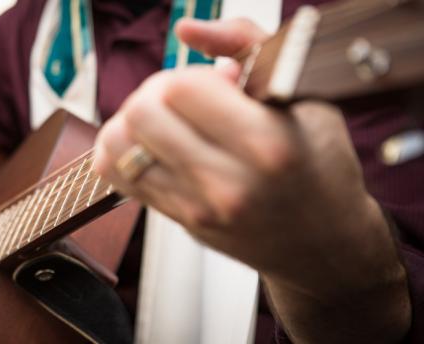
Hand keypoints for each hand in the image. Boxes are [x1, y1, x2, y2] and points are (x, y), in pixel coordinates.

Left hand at [94, 19, 400, 296]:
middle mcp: (229, 183)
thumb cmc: (319, 163)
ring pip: (118, 144)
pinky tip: (152, 144)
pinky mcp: (179, 221)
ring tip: (165, 122)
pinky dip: (122, 148)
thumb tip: (186, 30)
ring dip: (133, 120)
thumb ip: (246, 43)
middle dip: (155, 92)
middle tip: (180, 100)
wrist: (323, 243)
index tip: (211, 84)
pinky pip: (116, 174)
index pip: (181, 88)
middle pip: (141, 114)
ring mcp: (198, 208)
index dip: (188, 73)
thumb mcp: (304, 94)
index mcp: (268, 144)